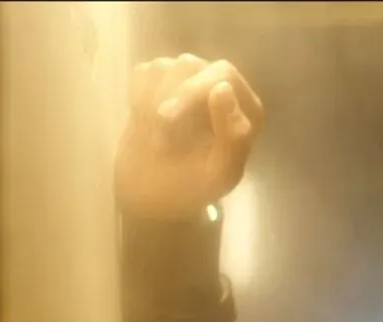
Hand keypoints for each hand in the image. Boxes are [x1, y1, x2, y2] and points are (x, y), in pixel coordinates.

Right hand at [116, 54, 264, 220]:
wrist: (153, 195)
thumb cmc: (193, 188)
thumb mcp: (219, 173)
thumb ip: (232, 135)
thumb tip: (223, 88)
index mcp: (244, 108)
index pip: (223, 74)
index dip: (192, 91)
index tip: (166, 118)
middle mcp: (218, 86)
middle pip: (189, 65)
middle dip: (166, 100)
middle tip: (157, 140)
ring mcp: (187, 82)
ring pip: (164, 67)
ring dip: (150, 104)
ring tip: (154, 138)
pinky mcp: (158, 84)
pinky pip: (144, 72)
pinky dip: (137, 97)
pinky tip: (142, 123)